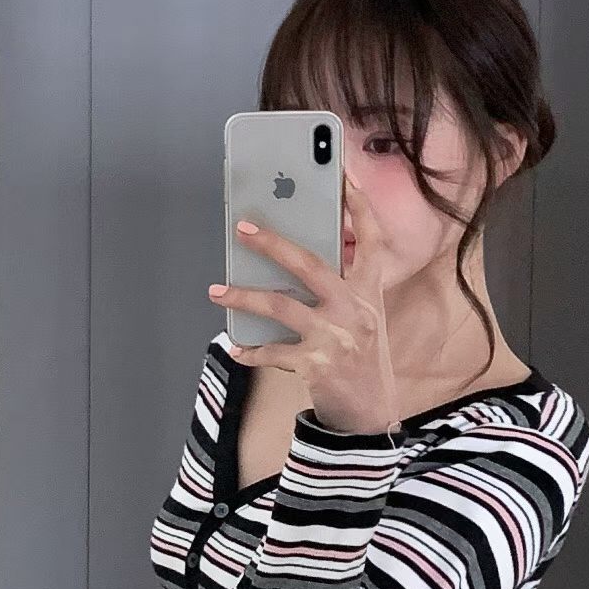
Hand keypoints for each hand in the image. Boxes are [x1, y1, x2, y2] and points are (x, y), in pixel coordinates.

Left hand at [210, 173, 399, 437]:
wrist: (372, 413)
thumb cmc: (361, 357)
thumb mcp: (363, 316)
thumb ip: (340, 286)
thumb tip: (289, 258)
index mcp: (371, 291)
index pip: (371, 239)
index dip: (358, 206)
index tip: (342, 175)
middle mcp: (356, 309)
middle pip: (310, 264)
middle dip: (273, 243)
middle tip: (242, 227)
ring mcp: (337, 337)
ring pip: (281, 306)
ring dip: (243, 297)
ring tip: (216, 291)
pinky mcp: (318, 365)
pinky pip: (273, 352)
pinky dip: (250, 350)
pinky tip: (234, 346)